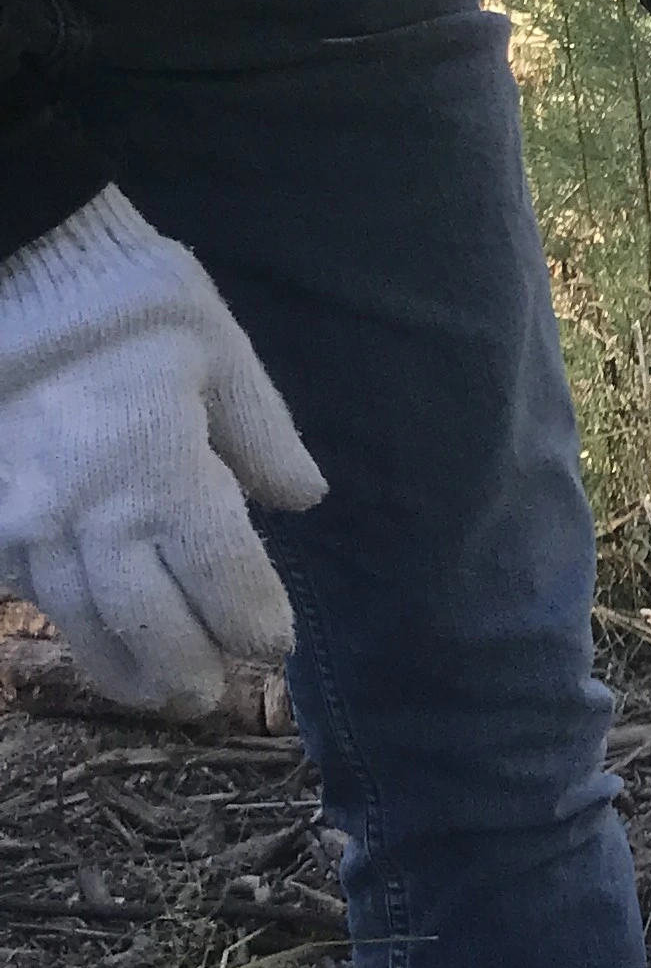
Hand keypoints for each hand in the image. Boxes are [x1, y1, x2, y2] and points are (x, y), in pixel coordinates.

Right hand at [0, 189, 328, 714]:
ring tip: (157, 694)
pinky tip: (91, 638)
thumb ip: (262, 434)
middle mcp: (87, 513)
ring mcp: (25, 524)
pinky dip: (66, 622)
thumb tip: (304, 501)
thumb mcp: (218, 351)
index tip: (276, 645)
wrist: (17, 268)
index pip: (219, 573)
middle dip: (185, 667)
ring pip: (78, 620)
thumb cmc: (131, 302)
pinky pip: (27, 590)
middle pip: (145, 620)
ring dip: (121, 665)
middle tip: (211, 699)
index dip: (251, 618)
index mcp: (159, 469)